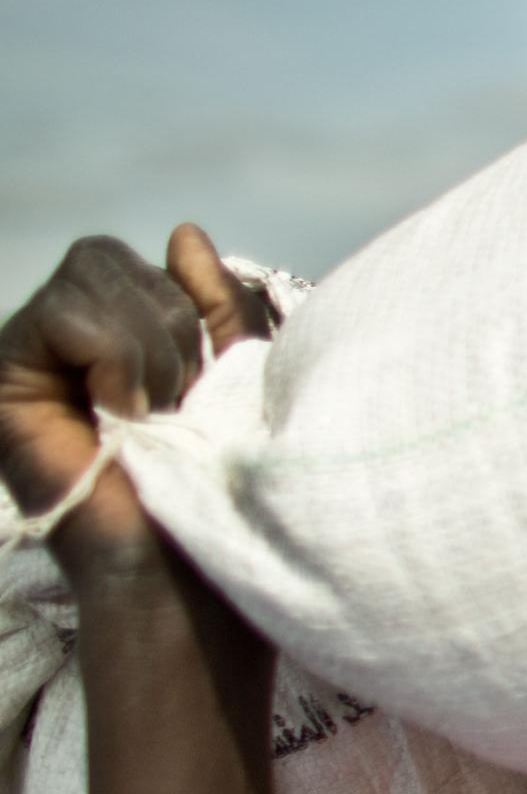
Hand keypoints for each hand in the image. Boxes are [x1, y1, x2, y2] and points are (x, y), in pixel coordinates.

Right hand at [0, 227, 271, 582]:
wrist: (195, 560)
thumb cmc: (222, 484)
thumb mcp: (236, 374)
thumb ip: (213, 303)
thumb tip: (183, 234)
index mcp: (110, 338)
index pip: (136, 263)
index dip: (184, 311)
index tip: (201, 387)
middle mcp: (57, 345)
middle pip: (104, 257)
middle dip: (167, 327)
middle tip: (176, 404)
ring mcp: (25, 361)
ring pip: (88, 278)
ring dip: (147, 348)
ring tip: (151, 414)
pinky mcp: (5, 383)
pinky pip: (64, 315)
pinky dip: (115, 359)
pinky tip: (122, 415)